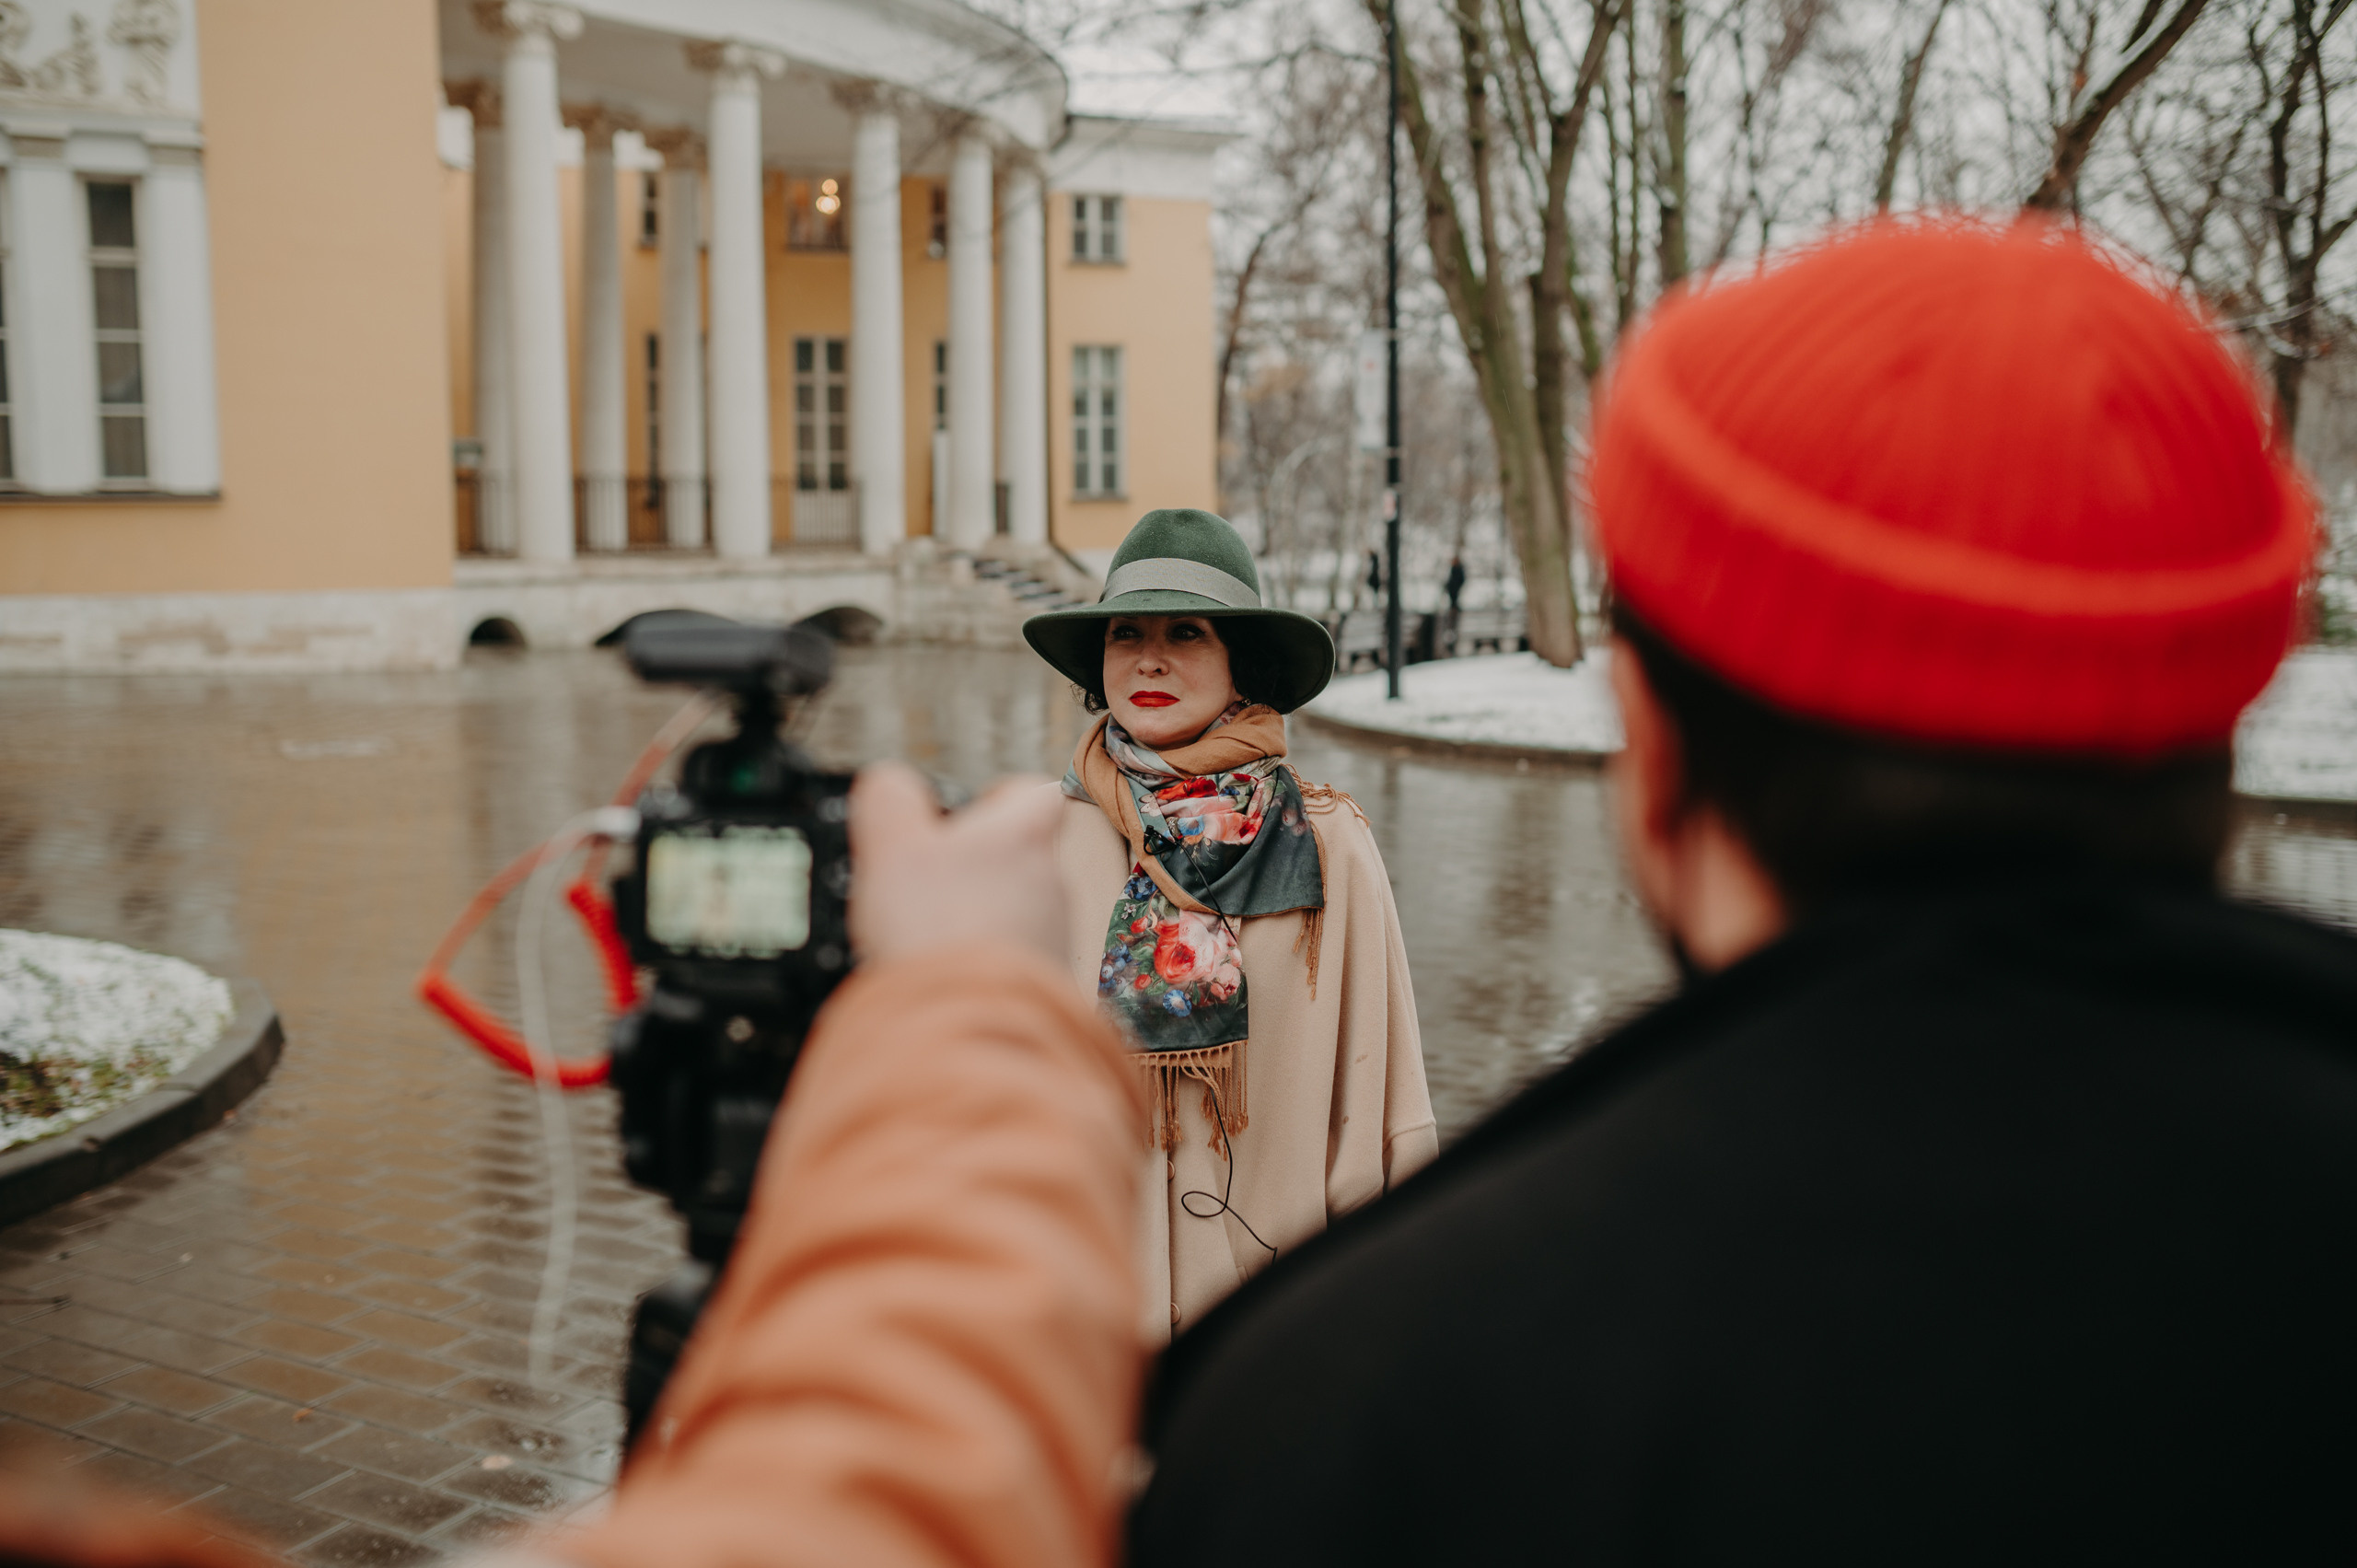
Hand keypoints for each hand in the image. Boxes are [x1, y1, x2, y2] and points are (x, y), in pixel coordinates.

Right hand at [848, 764, 1067, 967]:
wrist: (973, 1025)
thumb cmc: (936, 930)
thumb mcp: (892, 845)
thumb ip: (889, 798)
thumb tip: (891, 782)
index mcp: (1024, 835)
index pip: (1032, 791)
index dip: (995, 798)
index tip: (962, 818)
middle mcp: (1053, 884)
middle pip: (1020, 856)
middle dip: (976, 867)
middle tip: (925, 887)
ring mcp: (1055, 938)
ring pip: (1018, 911)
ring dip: (978, 918)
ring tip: (929, 939)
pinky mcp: (1046, 986)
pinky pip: (1013, 960)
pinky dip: (982, 963)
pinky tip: (945, 976)